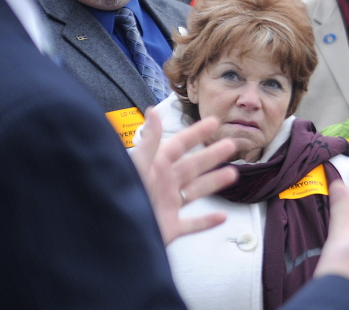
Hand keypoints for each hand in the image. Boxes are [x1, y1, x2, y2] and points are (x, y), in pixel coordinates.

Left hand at [130, 108, 238, 244]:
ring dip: (214, 183)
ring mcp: (167, 206)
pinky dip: (207, 222)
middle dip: (212, 155)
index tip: (213, 121)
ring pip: (196, 192)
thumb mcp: (139, 167)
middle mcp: (163, 184)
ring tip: (233, 174)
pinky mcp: (170, 228)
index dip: (196, 132)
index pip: (179, 145)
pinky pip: (192, 224)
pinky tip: (222, 217)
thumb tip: (153, 111)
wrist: (115, 236)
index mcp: (156, 167)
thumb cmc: (124, 199)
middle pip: (193, 166)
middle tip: (231, 145)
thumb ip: (149, 141)